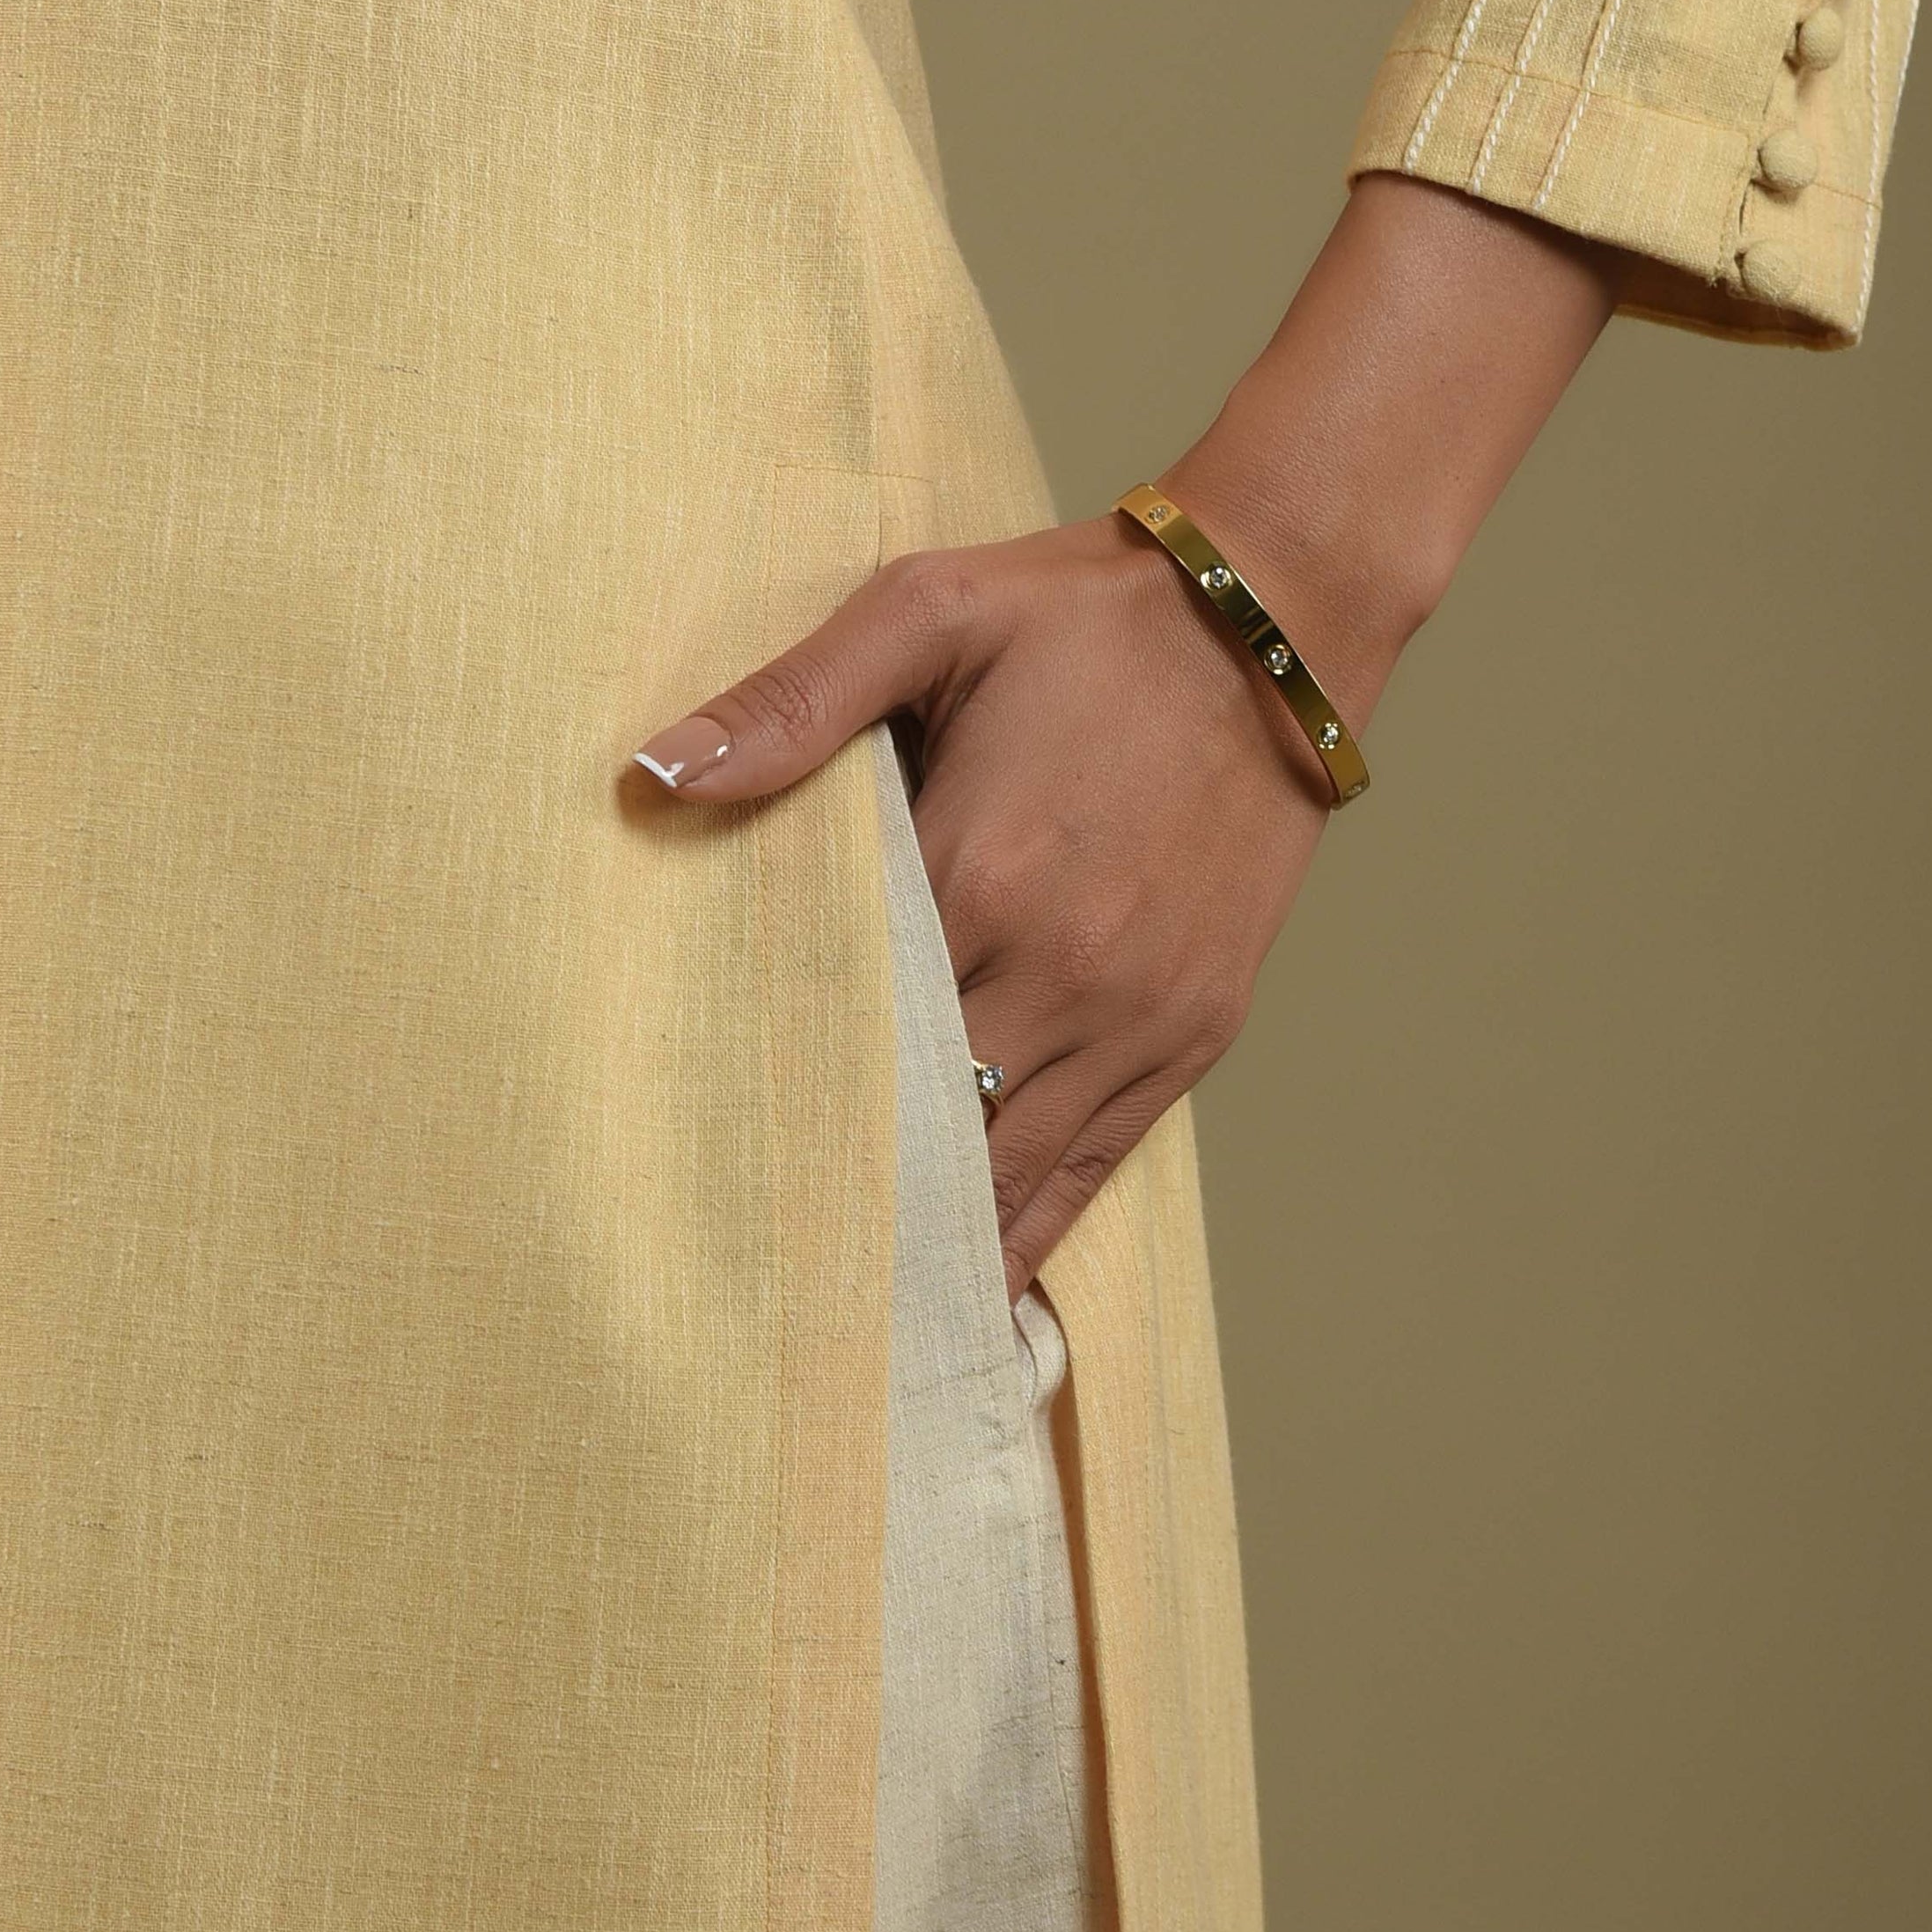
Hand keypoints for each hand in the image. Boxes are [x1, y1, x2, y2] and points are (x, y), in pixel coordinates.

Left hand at [631, 497, 1361, 1289]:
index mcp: (977, 872)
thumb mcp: (929, 612)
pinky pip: (1097, 1165)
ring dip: (932, 1235)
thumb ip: (793, 699)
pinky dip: (1033, 1232)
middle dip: (843, 1191)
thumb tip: (656, 770)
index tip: (700, 1168)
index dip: (776, 1096)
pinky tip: (975, 1292)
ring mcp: (1135, 1012)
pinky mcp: (1195, 1030)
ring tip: (843, 1318)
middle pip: (923, 1118)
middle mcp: (1059, 967)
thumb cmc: (1086, 613)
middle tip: (743, 1275)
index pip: (846, 1024)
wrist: (1274, 619)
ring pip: (1010, 1168)